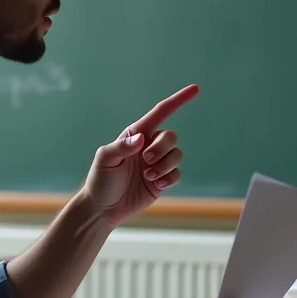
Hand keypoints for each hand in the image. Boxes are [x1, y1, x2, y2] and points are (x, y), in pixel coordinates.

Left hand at [81, 85, 198, 224]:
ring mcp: (157, 163)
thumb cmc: (100, 180)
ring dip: (165, 165)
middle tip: (146, 160)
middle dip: (162, 148)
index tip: (196, 89)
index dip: (179, 100)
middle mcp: (149, 145)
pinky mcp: (162, 180)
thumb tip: (141, 139)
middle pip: (171, 136)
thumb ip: (121, 147)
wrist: (103, 209)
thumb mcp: (104, 160)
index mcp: (136, 134)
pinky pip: (177, 174)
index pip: (161, 112)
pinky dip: (169, 178)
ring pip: (177, 155)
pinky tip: (156, 185)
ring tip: (148, 176)